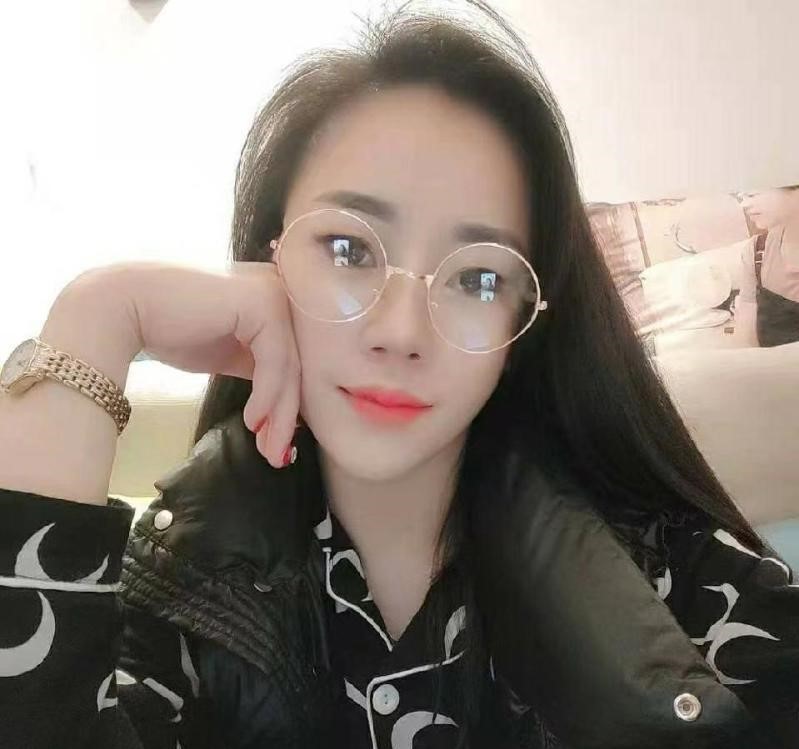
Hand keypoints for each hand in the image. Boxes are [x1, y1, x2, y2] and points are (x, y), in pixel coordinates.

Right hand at [66, 260, 300, 468]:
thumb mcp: (226, 350)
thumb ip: (257, 364)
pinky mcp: (261, 303)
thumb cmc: (168, 327)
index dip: (288, 402)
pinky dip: (267, 397)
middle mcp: (279, 288)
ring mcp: (272, 293)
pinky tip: (253, 421)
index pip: (293, 356)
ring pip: (289, 366)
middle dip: (287, 415)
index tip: (278, 441)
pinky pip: (275, 361)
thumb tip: (285, 406)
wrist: (121, 307)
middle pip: (295, 362)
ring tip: (268, 449)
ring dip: (279, 414)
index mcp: (272, 296)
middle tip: (278, 456)